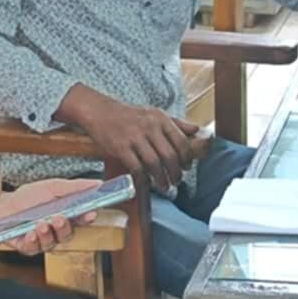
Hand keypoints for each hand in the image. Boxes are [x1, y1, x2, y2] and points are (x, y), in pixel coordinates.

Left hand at [0, 177, 102, 255]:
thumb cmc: (28, 198)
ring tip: (42, 224)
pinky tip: (30, 233)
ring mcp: (40, 240)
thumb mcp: (51, 187)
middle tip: (60, 218)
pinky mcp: (25, 246)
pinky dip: (32, 242)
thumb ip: (74, 187)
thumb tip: (97, 184)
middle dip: (64, 227)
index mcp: (65, 216)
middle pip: (66, 235)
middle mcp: (55, 231)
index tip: (90, 212)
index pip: (81, 220)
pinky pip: (31, 248)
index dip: (87, 217)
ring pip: (50, 243)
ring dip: (48, 234)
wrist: (1, 204)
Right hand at [61, 87, 200, 191]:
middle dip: (176, 172)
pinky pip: (136, 168)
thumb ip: (176, 123)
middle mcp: (149, 127)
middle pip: (169, 155)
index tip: (187, 167)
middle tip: (177, 180)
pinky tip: (147, 184)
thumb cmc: (130, 115)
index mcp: (160, 119)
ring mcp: (134, 137)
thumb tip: (197, 129)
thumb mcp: (155, 113)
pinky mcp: (121, 148)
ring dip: (162, 179)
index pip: (181, 141)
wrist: (100, 112)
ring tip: (165, 186)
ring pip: (154, 164)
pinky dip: (143, 179)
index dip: (187, 158)